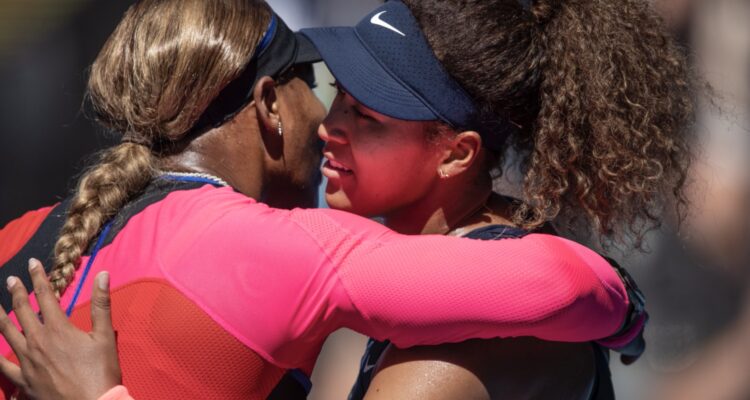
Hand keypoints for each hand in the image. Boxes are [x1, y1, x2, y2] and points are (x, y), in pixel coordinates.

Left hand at [0, 259, 121, 399]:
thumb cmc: (101, 371)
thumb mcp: (105, 336)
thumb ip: (101, 304)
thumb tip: (101, 274)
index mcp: (58, 328)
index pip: (45, 295)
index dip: (38, 277)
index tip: (32, 263)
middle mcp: (38, 341)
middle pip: (22, 311)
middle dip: (16, 292)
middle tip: (11, 279)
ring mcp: (27, 360)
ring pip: (7, 333)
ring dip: (1, 316)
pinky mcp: (22, 379)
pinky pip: (3, 365)